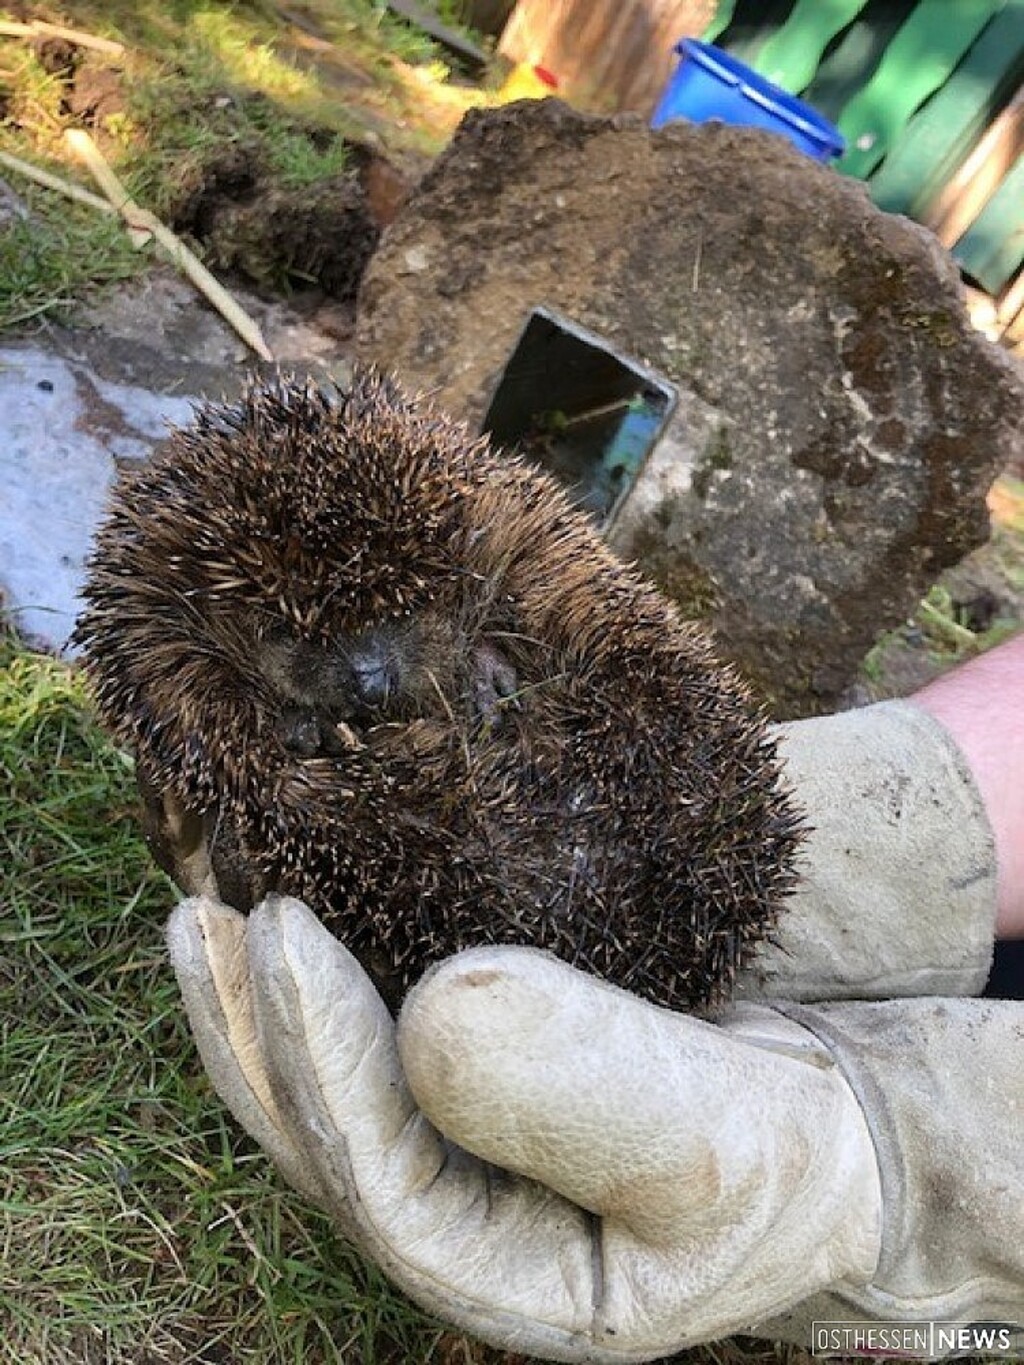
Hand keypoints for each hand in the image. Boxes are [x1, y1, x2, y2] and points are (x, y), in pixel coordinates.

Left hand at [168, 894, 880, 1361]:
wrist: (825, 1136)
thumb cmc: (786, 1160)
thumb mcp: (714, 1140)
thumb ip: (593, 1093)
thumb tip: (434, 1010)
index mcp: (508, 1282)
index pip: (381, 1184)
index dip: (322, 1065)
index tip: (284, 939)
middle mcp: (460, 1229)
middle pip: (324, 1141)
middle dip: (254, 1033)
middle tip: (198, 922)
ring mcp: (463, 1159)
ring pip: (335, 1093)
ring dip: (265, 1009)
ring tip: (206, 917)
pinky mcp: (479, 1091)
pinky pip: (383, 1042)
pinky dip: (335, 982)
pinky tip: (297, 922)